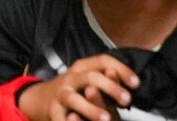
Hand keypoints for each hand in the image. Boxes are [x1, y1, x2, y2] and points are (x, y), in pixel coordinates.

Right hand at [17, 53, 139, 120]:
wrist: (40, 98)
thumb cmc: (73, 90)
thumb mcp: (88, 79)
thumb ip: (108, 80)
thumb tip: (133, 82)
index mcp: (83, 67)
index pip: (103, 61)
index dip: (122, 70)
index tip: (136, 83)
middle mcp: (72, 78)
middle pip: (91, 77)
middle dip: (110, 88)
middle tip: (126, 99)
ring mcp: (61, 94)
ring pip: (74, 99)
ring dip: (91, 109)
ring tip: (106, 118)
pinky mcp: (53, 111)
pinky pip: (61, 119)